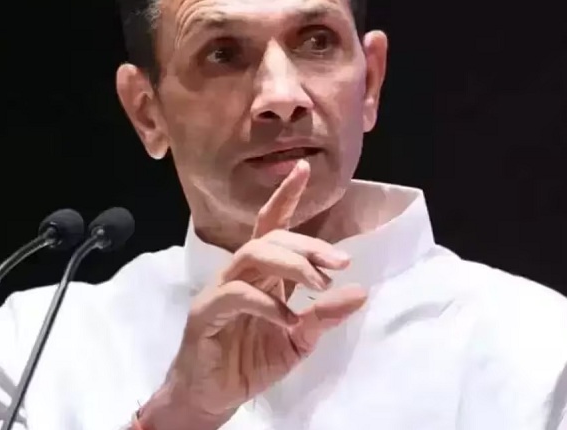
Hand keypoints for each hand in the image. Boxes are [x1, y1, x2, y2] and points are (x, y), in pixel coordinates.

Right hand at [138, 160, 367, 429]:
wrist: (212, 397)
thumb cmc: (250, 363)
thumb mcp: (298, 341)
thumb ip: (324, 316)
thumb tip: (360, 291)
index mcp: (261, 274)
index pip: (272, 226)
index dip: (286, 196)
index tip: (303, 168)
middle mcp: (239, 273)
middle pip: (269, 239)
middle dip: (307, 244)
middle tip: (340, 262)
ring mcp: (220, 290)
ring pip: (252, 256)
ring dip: (290, 264)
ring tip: (319, 284)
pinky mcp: (206, 313)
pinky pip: (236, 294)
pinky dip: (267, 303)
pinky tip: (288, 318)